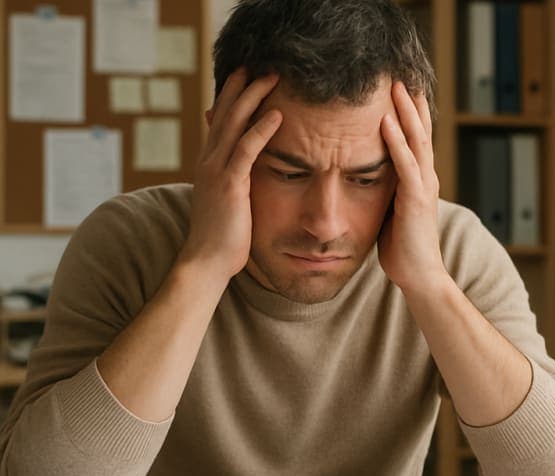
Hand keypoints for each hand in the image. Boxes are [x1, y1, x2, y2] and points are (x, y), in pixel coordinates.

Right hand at [180, 68, 281, 280]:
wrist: (206, 262)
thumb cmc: (223, 238)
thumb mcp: (227, 201)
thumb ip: (234, 181)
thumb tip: (242, 171)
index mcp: (209, 164)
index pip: (221, 121)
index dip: (232, 97)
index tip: (246, 76)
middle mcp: (209, 161)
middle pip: (225, 114)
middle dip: (241, 87)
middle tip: (259, 65)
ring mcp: (217, 171)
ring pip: (234, 124)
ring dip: (253, 98)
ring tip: (271, 77)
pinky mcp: (230, 184)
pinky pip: (247, 149)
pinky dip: (261, 129)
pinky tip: (277, 114)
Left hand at [378, 81, 444, 292]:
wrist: (421, 278)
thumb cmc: (404, 251)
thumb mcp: (393, 214)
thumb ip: (387, 193)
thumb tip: (369, 180)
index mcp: (420, 181)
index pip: (416, 139)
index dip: (409, 114)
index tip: (399, 89)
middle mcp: (426, 178)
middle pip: (420, 131)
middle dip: (410, 103)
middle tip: (399, 74)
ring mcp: (423, 187)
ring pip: (417, 140)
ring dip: (405, 112)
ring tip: (395, 87)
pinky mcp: (415, 200)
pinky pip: (405, 164)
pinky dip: (396, 141)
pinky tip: (385, 121)